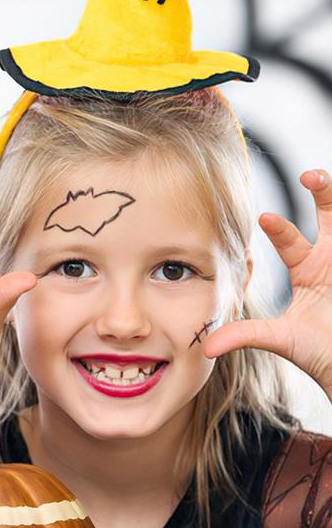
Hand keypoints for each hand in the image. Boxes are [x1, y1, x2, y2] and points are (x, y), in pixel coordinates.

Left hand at [203, 169, 331, 390]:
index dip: (278, 228)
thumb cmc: (318, 352)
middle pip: (330, 214)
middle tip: (308, 175)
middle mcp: (331, 259)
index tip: (264, 218)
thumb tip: (207, 346)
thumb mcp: (278, 338)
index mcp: (308, 269)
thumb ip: (244, 335)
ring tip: (325, 177)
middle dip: (322, 191)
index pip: (289, 238)